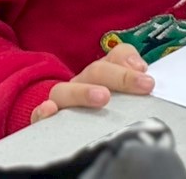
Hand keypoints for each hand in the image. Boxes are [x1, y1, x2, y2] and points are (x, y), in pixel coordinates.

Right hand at [29, 43, 155, 123]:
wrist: (61, 128)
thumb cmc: (98, 114)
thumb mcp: (121, 97)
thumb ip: (133, 81)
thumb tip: (141, 72)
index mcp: (101, 75)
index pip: (115, 58)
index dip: (128, 60)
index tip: (146, 74)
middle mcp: (80, 83)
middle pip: (96, 71)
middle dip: (120, 76)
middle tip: (143, 85)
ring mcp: (61, 102)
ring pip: (65, 90)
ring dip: (83, 91)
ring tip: (103, 98)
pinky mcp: (44, 122)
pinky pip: (39, 115)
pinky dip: (43, 112)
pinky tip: (50, 112)